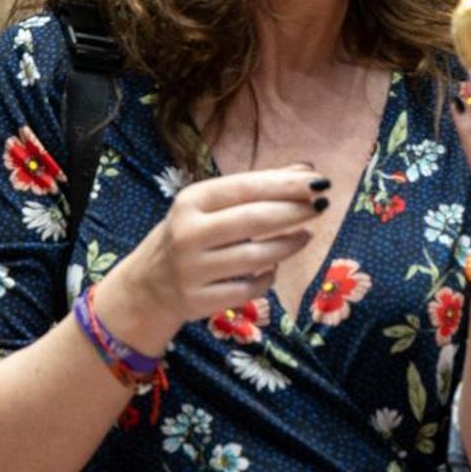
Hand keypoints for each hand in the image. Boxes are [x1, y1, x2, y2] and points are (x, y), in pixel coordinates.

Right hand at [96, 166, 322, 353]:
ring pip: (255, 257)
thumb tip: (305, 170)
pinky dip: (268, 278)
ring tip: (306, 235)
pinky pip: (248, 290)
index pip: (244, 188)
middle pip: (252, 220)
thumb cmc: (190, 235)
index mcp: (190, 201)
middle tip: (321, 205)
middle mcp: (188, 233)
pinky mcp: (200, 300)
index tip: (318, 182)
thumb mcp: (211, 206)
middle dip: (293, 211)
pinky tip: (274, 268)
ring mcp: (192, 270)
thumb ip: (255, 188)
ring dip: (288, 245)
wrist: (149, 284)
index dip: (284, 184)